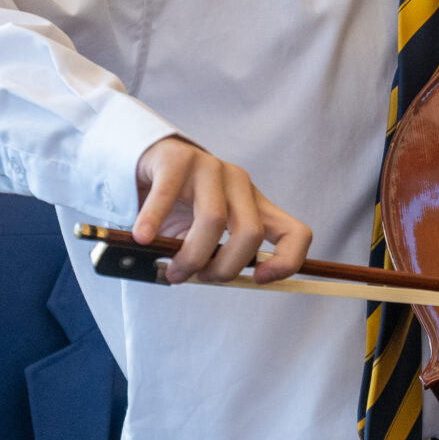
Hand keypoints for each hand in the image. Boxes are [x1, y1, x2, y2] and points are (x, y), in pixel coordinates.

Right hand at [133, 136, 312, 286]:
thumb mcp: (206, 233)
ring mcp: (210, 168)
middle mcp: (239, 183)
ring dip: (191, 256)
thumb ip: (214, 255)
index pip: (296, 233)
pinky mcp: (177, 160)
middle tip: (197, 278)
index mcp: (256, 204)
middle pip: (250, 233)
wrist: (149, 163)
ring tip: (172, 271)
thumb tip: (208, 279)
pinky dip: (154, 222)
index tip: (258, 279)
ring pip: (214, 220)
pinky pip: (167, 197)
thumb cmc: (180, 206)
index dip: (287, 262)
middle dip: (224, 268)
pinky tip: (143, 238)